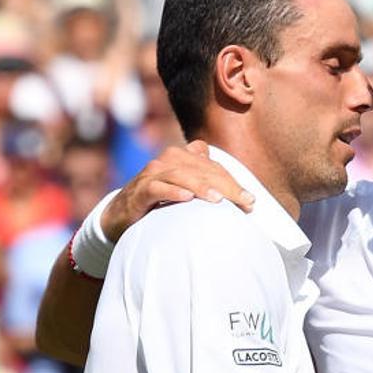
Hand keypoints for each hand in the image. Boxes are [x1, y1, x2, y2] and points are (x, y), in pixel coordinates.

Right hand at [101, 141, 254, 241]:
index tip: (251, 202)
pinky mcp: (138, 190)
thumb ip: (213, 187)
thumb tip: (250, 200)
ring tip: (219, 200)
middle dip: (225, 186)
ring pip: (181, 175)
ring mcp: (152, 174)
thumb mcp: (189, 191)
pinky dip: (171, 192)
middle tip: (243, 202)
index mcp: (183, 157)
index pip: (214, 167)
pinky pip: (156, 188)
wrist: (122, 215)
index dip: (233, 183)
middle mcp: (168, 160)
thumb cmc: (162, 203)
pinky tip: (186, 198)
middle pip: (202, 170)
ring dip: (201, 187)